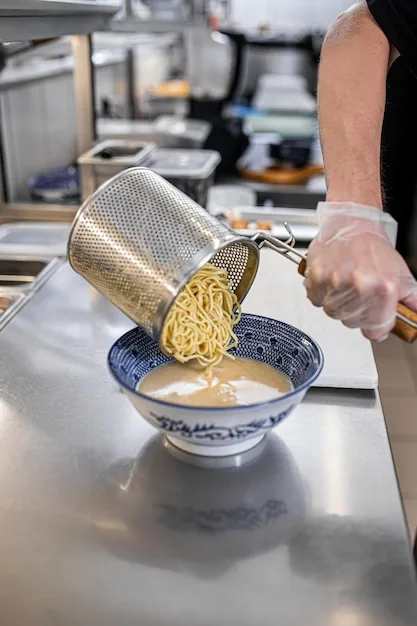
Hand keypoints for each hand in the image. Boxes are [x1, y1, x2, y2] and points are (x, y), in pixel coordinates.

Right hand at [304, 202, 416, 339]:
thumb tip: (415, 319)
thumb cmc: (374, 247)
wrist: (352, 222)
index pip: (375, 331)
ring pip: (332, 313)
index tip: (373, 319)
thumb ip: (412, 301)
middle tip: (358, 292)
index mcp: (384, 289)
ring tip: (344, 284)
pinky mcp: (317, 277)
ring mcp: (336, 282)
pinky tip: (331, 280)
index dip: (374, 327)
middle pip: (352, 323)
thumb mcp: (402, 275)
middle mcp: (360, 286)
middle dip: (355, 312)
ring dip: (337, 303)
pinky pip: (316, 300)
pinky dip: (321, 293)